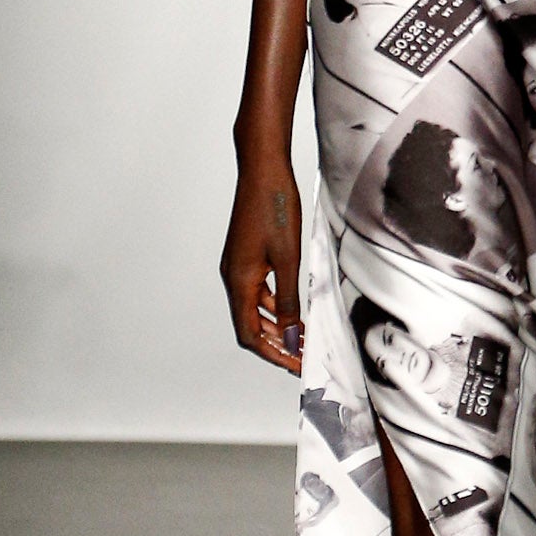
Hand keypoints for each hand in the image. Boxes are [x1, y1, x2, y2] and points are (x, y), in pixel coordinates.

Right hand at [223, 151, 304, 374]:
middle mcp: (234, 276)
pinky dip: (275, 304)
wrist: (263, 170)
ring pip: (254, 308)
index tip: (295, 365)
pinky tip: (294, 308)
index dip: (272, 353)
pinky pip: (258, 290)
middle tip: (301, 357)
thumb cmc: (275, 208)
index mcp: (239, 280)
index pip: (249, 333)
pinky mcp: (247, 255)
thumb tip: (291, 334)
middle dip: (275, 344)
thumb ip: (289, 299)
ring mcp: (239, 266)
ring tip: (301, 337)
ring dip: (275, 325)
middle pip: (249, 325)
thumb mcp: (288, 259)